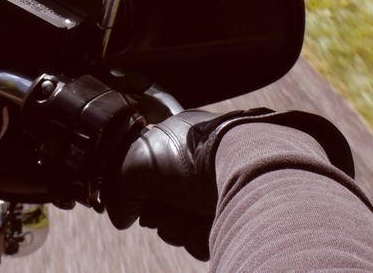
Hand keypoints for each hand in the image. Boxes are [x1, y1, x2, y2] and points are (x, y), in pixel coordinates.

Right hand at [101, 107, 355, 260]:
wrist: (251, 169)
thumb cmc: (195, 157)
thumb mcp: (140, 163)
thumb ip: (121, 190)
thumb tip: (123, 217)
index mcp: (181, 136)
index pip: (150, 171)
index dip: (141, 193)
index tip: (143, 205)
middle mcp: (202, 159)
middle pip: (167, 201)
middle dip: (164, 216)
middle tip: (168, 215)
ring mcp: (221, 183)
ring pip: (187, 221)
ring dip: (183, 229)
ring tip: (193, 220)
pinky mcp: (239, 208)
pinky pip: (212, 232)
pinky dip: (205, 236)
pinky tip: (210, 228)